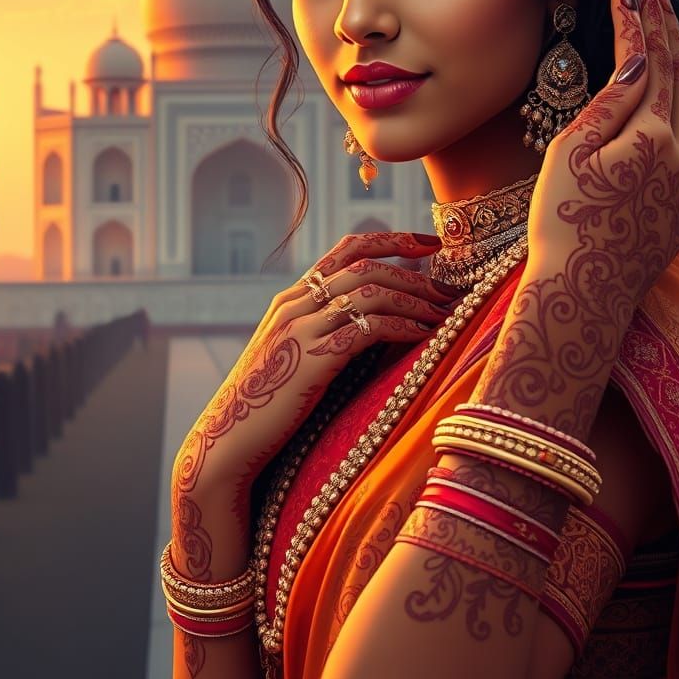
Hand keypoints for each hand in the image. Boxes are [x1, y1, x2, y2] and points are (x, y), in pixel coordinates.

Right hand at [172, 233, 453, 551]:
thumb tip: (373, 323)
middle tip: (450, 287)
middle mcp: (296, 304)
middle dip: (415, 273)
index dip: (392, 239)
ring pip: (370, 292)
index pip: (348, 248)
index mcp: (292, 297)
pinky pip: (367, 329)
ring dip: (415, 299)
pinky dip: (402, 327)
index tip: (429, 241)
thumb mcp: (291, 353)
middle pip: (366, 267)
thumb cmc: (266, 403)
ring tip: (445, 313)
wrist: (228, 439)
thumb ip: (321, 330)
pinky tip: (425, 336)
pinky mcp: (311, 358)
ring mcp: (301, 329)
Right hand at [528, 0, 678, 315]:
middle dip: (665, 33)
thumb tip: (641, 59)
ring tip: (665, 35)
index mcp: (649, 138)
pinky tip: (678, 101)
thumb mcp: (571, 155)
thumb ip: (611, 104)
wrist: (584, 292)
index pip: (647, 62)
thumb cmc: (562, 221)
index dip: (637, 23)